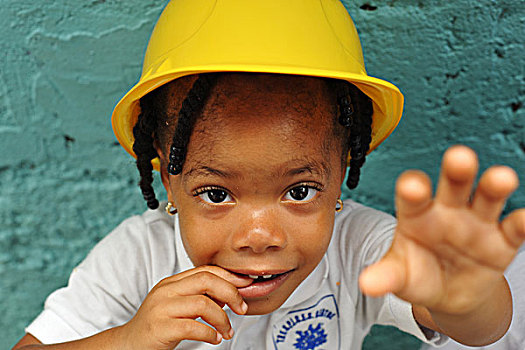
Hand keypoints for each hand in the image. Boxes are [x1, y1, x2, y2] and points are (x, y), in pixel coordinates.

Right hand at [117, 265, 251, 349]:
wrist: (127, 345)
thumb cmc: (158, 326)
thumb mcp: (178, 305)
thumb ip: (199, 296)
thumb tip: (229, 293)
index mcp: (172, 282)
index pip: (206, 270)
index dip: (229, 276)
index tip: (246, 284)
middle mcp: (166, 291)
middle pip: (207, 280)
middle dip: (231, 292)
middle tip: (242, 308)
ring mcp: (161, 309)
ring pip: (203, 304)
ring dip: (222, 319)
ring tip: (227, 331)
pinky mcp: (160, 328)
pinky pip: (193, 327)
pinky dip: (210, 334)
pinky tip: (214, 339)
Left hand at [359, 145, 524, 315]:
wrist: (447, 292)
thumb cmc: (417, 274)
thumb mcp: (399, 276)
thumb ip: (386, 276)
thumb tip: (367, 284)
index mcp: (416, 214)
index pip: (413, 196)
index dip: (412, 188)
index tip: (413, 186)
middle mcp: (447, 211)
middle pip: (452, 185)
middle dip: (456, 169)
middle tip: (460, 157)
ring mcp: (476, 223)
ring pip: (486, 198)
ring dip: (494, 186)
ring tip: (502, 178)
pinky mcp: (501, 241)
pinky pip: (515, 229)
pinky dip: (523, 223)